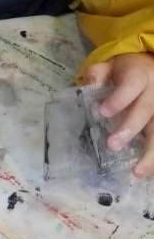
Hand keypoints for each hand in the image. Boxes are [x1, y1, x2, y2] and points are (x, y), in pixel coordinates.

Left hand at [84, 52, 153, 176]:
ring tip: (137, 172)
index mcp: (140, 76)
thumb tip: (90, 84)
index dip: (119, 99)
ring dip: (151, 153)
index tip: (103, 112)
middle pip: (146, 110)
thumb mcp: (109, 66)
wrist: (149, 68)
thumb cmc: (124, 72)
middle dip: (130, 128)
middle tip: (113, 145)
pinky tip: (147, 172)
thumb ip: (98, 74)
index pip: (132, 86)